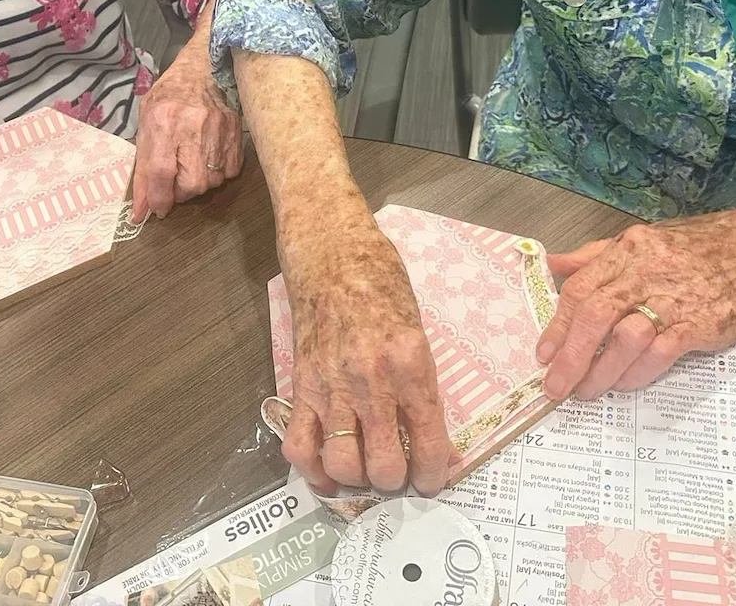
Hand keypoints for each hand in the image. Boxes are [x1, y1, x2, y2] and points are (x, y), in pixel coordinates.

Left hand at [130, 44, 242, 221]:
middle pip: (192, 183)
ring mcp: (219, 127)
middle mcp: (192, 124)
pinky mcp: (236, 130)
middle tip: (174, 181)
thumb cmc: (168, 99)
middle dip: (180, 193)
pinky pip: (230, 171)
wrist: (201, 70)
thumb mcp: (145, 128)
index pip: (161, 171)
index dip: (158, 197)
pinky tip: (208, 157)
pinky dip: (218, 173)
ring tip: (190, 165)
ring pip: (212, 181)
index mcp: (163, 119)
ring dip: (198, 183)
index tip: (157, 209)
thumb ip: (143, 170)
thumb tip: (142, 210)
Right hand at [281, 214, 454, 494]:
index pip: (428, 443)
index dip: (432, 475)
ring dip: (357, 479)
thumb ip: (423, 385)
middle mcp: (371, 382)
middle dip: (394, 482)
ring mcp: (331, 385)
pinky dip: (312, 471)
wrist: (332, 254)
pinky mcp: (301, 385)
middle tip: (397, 473)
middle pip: (383, 467)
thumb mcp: (418, 331)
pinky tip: (326, 472)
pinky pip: (299, 446)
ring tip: (365, 470)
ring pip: (342, 464)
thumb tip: (435, 440)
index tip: (430, 480)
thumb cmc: (381, 284)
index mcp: (411, 365)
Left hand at [535, 202, 735, 400]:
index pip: (581, 288)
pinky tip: (624, 385)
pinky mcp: (701, 325)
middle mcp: (648, 271)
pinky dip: (637, 374)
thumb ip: (597, 256)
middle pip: (595, 316)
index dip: (557, 324)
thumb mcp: (646, 240)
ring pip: (624, 340)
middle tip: (554, 386)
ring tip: (585, 391)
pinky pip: (659, 355)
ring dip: (600, 372)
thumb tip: (553, 267)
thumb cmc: (705, 248)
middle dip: (570, 357)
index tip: (543, 353)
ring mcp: (676, 298)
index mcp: (630, 249)